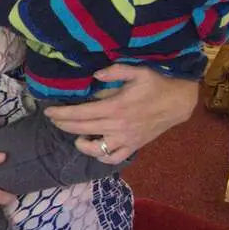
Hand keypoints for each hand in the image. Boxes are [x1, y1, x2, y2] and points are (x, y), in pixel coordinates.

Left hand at [43, 65, 197, 163]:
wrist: (179, 101)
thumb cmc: (157, 83)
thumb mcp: (137, 71)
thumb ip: (115, 71)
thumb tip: (95, 75)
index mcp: (115, 107)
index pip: (80, 113)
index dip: (61, 114)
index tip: (48, 112)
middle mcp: (118, 126)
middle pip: (82, 129)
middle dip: (63, 125)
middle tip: (53, 119)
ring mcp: (126, 138)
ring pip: (96, 149)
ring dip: (81, 143)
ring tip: (75, 135)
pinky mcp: (134, 146)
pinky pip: (114, 158)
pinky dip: (102, 157)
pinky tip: (95, 148)